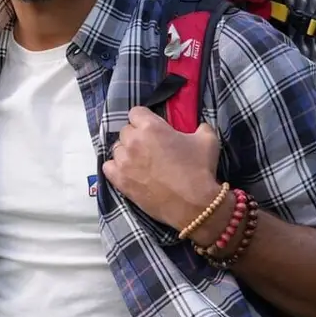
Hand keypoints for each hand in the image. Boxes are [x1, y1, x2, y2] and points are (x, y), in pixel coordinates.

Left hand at [101, 106, 222, 231]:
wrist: (194, 205)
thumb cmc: (200, 170)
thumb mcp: (207, 140)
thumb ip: (200, 127)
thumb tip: (198, 126)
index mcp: (150, 127)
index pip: (135, 112)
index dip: (144, 119)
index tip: (153, 128)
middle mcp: (133, 141)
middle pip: (125, 130)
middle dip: (136, 136)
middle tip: (150, 147)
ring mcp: (123, 161)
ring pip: (117, 149)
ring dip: (126, 152)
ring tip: (141, 162)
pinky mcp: (120, 180)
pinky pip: (108, 167)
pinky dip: (115, 167)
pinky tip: (128, 171)